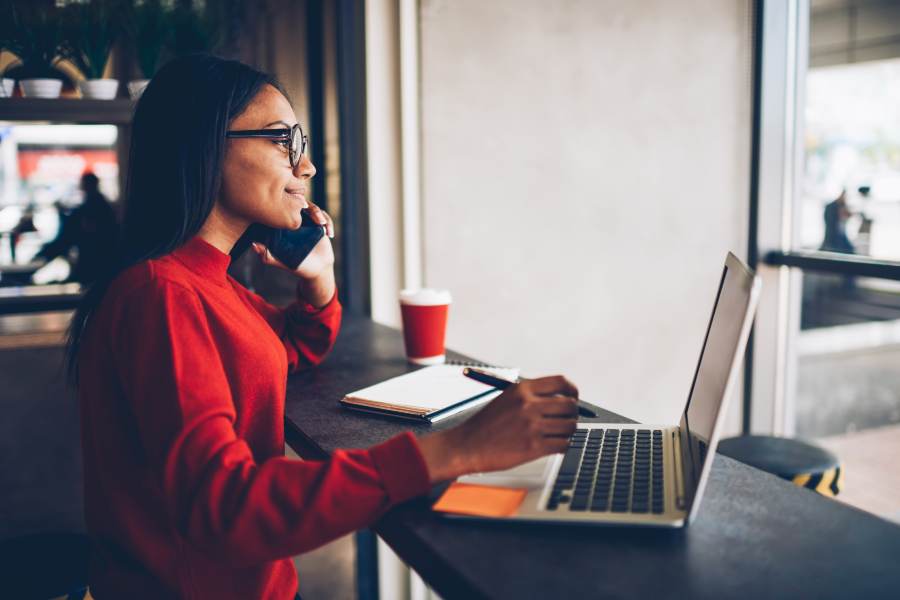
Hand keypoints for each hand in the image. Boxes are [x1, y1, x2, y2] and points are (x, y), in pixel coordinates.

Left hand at [251, 203, 335, 306]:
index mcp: (282, 226)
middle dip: (306, 207)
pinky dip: (328, 223)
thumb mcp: (281, 261)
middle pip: (298, 203)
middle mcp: (294, 221)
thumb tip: (254, 244)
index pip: (282, 209)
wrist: (317, 270)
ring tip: (322, 225)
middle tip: (311, 217)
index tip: (293, 216)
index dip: (286, 207)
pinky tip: (329, 234)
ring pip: (312, 208)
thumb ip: (267, 256)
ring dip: (318, 214)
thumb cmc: (297, 265)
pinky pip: (324, 216)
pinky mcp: (319, 224)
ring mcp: (307, 221)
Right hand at [417, 375, 578, 482]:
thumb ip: (531, 396)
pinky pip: (563, 444)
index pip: (561, 382)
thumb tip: (559, 399)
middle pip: (570, 405)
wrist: (467, 446)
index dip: (572, 391)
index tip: (573, 397)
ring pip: (570, 426)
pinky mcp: (534, 446)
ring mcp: (532, 425)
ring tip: (558, 434)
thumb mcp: (507, 399)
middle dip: (572, 414)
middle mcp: (529, 405)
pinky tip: (554, 446)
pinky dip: (562, 446)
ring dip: (568, 431)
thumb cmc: (485, 425)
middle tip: (566, 420)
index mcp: (523, 389)